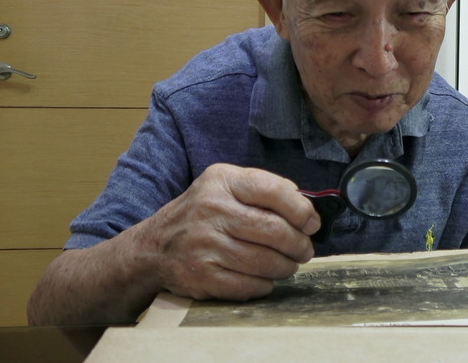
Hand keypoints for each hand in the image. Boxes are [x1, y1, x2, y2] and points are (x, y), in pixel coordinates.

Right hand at [139, 163, 320, 301]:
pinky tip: (265, 277)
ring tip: (289, 264)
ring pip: (266, 262)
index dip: (302, 210)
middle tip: (305, 249)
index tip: (312, 223)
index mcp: (222, 181)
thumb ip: (265, 191)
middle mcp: (211, 210)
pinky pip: (250, 285)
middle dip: (299, 244)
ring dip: (287, 266)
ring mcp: (204, 245)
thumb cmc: (204, 214)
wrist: (155, 246)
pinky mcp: (202, 276)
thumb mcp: (226, 186)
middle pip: (274, 230)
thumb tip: (308, 211)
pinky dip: (266, 284)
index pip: (274, 190)